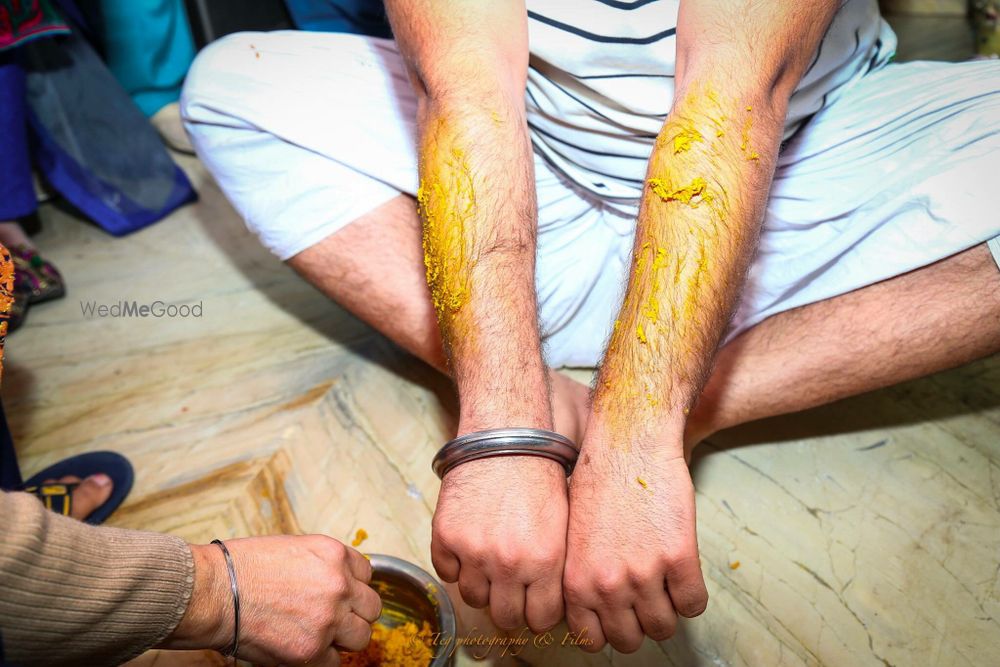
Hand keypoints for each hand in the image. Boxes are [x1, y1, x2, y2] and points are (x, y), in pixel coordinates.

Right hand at [165, 535, 381, 665]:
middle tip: (335, 617)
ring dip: (344, 637)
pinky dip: (321, 658)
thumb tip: (336, 578)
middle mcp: (338, 586)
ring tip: (321, 635)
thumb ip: (322, 564)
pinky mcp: (311, 651)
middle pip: (371, 607)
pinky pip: (335, 662)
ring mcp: (328, 620)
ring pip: (361, 636)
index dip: (352, 585)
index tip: (341, 593)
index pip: (367, 573)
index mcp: (334, 555)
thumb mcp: (292, 548)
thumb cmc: (241, 567)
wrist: (213, 592)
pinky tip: (303, 648)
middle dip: (355, 613)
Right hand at [431, 455, 567, 631]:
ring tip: (490, 565)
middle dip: (511, 608)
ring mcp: (473, 551)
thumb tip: (548, 602)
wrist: (506, 436)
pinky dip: (456, 565)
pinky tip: (469, 547)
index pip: (541, 619)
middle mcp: (509, 563)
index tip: (535, 604)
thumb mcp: (564, 523)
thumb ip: (555, 568)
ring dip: (482, 586)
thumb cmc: (541, 473)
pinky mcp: (446, 535)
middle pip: (505, 617)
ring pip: (473, 598)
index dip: (538, 613)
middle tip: (512, 591)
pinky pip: (446, 572)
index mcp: (546, 562)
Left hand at [563, 436, 707, 652]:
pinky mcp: (679, 558)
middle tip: (643, 603)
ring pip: (663, 628)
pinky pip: (692, 604)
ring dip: (666, 612)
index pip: (591, 638)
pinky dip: (691, 596)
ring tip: (664, 589)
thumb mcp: (573, 535)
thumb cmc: (598, 480)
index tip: (616, 618)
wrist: (628, 445)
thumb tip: (593, 604)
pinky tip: (683, 576)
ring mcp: (644, 574)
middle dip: (637, 624)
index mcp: (577, 581)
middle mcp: (607, 585)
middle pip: (629, 640)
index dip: (607, 630)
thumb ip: (581, 575)